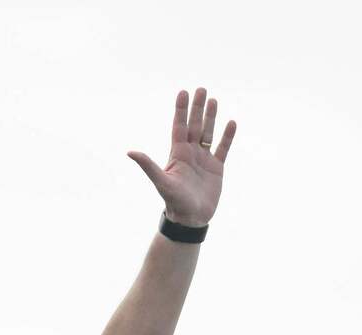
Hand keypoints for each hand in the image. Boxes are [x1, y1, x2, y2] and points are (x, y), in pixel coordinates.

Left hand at [128, 88, 236, 226]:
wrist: (190, 218)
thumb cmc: (174, 201)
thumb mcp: (161, 181)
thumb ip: (148, 165)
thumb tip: (130, 152)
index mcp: (177, 154)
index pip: (179, 127)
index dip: (181, 110)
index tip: (183, 92)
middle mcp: (190, 154)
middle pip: (194, 126)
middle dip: (197, 108)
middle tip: (201, 89)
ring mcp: (203, 160)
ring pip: (208, 133)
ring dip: (211, 117)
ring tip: (213, 100)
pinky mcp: (216, 169)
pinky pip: (223, 148)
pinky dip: (227, 136)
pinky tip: (231, 122)